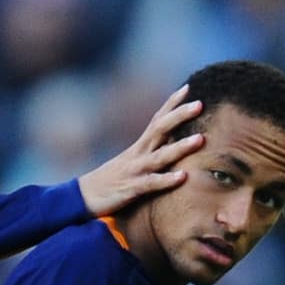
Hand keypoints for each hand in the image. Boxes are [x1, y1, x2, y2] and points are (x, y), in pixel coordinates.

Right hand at [76, 85, 203, 215]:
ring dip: (180, 147)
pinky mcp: (131, 189)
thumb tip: (172, 141)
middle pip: (160, 129)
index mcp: (140, 146)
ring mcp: (135, 170)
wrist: (84, 197)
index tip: (189, 87)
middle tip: (199, 104)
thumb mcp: (132, 160)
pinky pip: (151, 183)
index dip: (172, 103)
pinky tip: (183, 177)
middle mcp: (138, 153)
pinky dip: (166, 179)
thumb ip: (151, 150)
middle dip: (179, 115)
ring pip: (160, 156)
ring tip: (200, 139)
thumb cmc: (113, 179)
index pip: (157, 118)